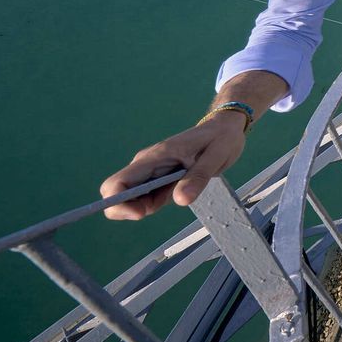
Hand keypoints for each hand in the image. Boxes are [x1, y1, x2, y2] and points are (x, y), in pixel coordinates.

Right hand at [100, 114, 246, 219]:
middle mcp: (146, 164)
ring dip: (145, 207)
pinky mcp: (157, 178)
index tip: (142, 213)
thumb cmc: (220, 138)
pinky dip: (154, 203)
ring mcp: (150, 171)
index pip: (117, 182)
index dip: (119, 203)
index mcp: (155, 157)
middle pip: (116, 193)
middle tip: (160, 206)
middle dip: (129, 209)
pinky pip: (145, 197)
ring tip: (178, 192)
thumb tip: (180, 200)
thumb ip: (198, 177)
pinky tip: (178, 192)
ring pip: (130, 198)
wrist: (225, 129)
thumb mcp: (216, 157)